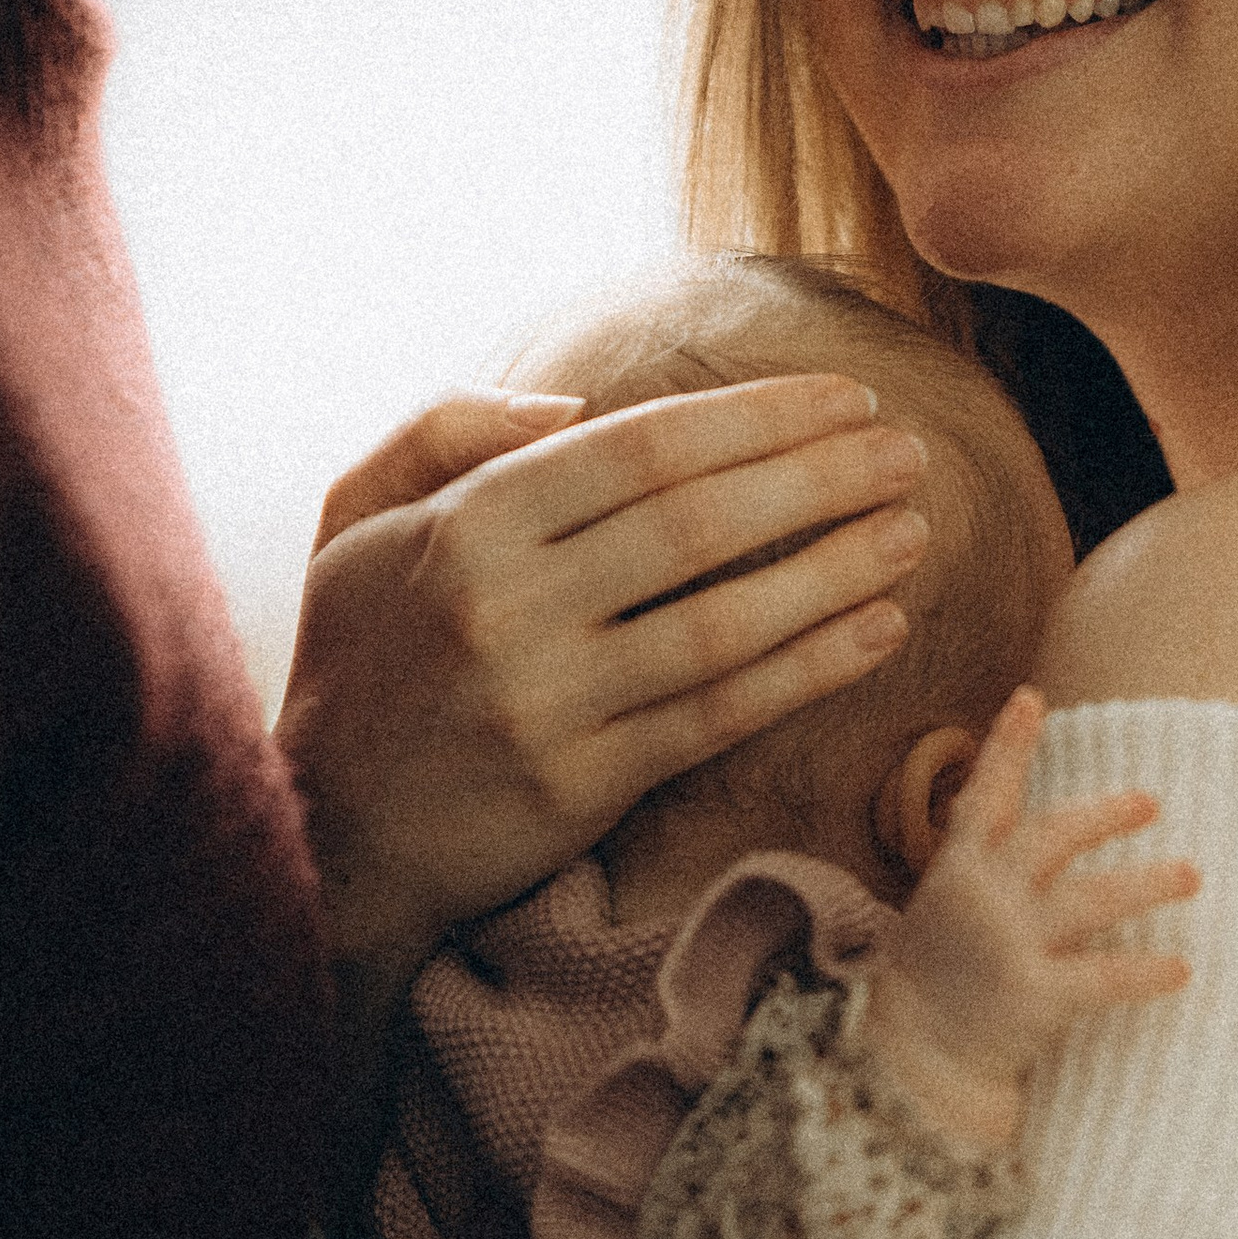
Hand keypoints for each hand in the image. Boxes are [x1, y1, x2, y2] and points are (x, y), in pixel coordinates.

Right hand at [278, 377, 929, 1006]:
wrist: (325, 838)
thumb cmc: (356, 657)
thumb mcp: (357, 516)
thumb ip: (447, 428)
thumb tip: (574, 406)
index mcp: (467, 524)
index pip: (642, 450)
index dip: (757, 418)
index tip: (844, 400)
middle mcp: (510, 606)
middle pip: (698, 525)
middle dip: (819, 479)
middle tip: (908, 453)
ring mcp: (549, 703)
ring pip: (724, 623)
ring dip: (835, 572)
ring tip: (913, 533)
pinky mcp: (581, 789)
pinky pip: (719, 716)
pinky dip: (807, 669)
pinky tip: (877, 631)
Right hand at [862, 689, 1199, 1145]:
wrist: (913, 1057)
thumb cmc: (942, 972)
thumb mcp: (945, 904)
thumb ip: (987, 863)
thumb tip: (1047, 824)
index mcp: (960, 869)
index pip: (984, 795)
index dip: (1007, 746)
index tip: (1030, 699)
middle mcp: (985, 897)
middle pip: (1050, 836)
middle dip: (1102, 815)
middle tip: (1151, 802)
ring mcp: (1009, 945)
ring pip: (1089, 900)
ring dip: (1145, 883)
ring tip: (1190, 875)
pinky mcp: (1035, 996)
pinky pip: (1102, 977)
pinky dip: (1144, 971)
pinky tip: (1182, 968)